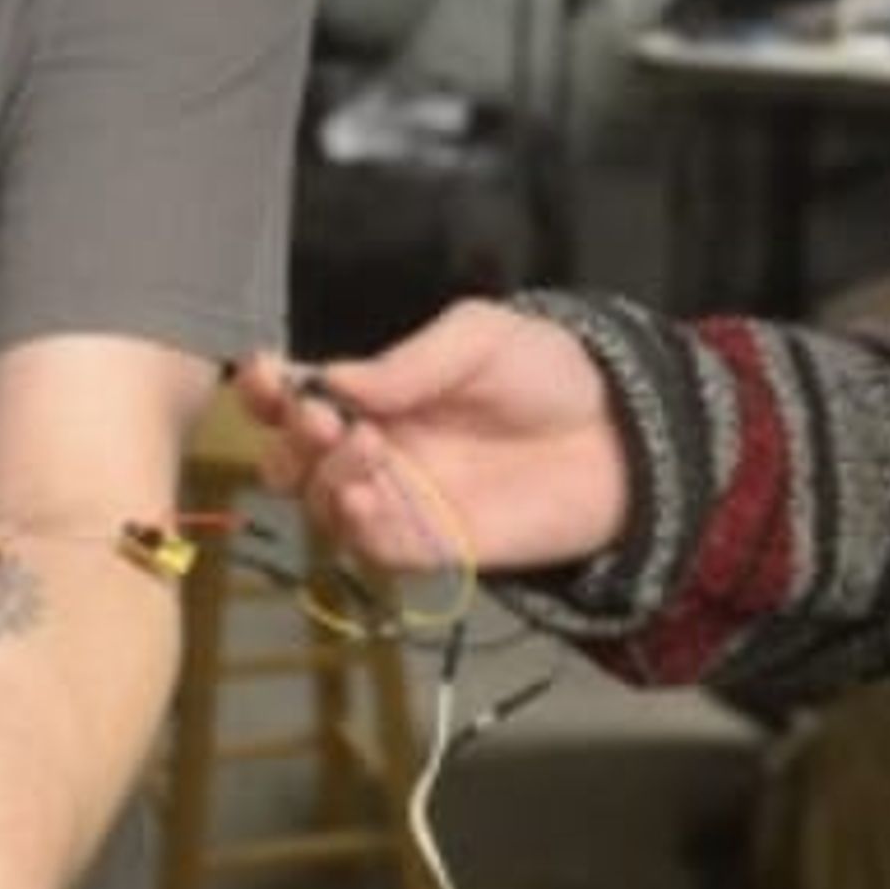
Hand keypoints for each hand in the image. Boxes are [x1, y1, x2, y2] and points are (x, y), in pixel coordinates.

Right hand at [230, 300, 631, 575]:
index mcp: (375, 395)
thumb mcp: (478, 339)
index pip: (297, 398)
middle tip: (321, 420)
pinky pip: (376, 549)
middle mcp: (376, 450)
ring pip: (325, 507)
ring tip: (367, 450)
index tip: (266, 375)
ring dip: (326, 481)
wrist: (623, 435)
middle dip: (289, 441)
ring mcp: (403, 502)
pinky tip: (368, 499)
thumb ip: (409, 363)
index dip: (268, 390)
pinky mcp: (436, 547)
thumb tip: (332, 381)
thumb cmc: (549, 372)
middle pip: (293, 461)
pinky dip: (359, 528)